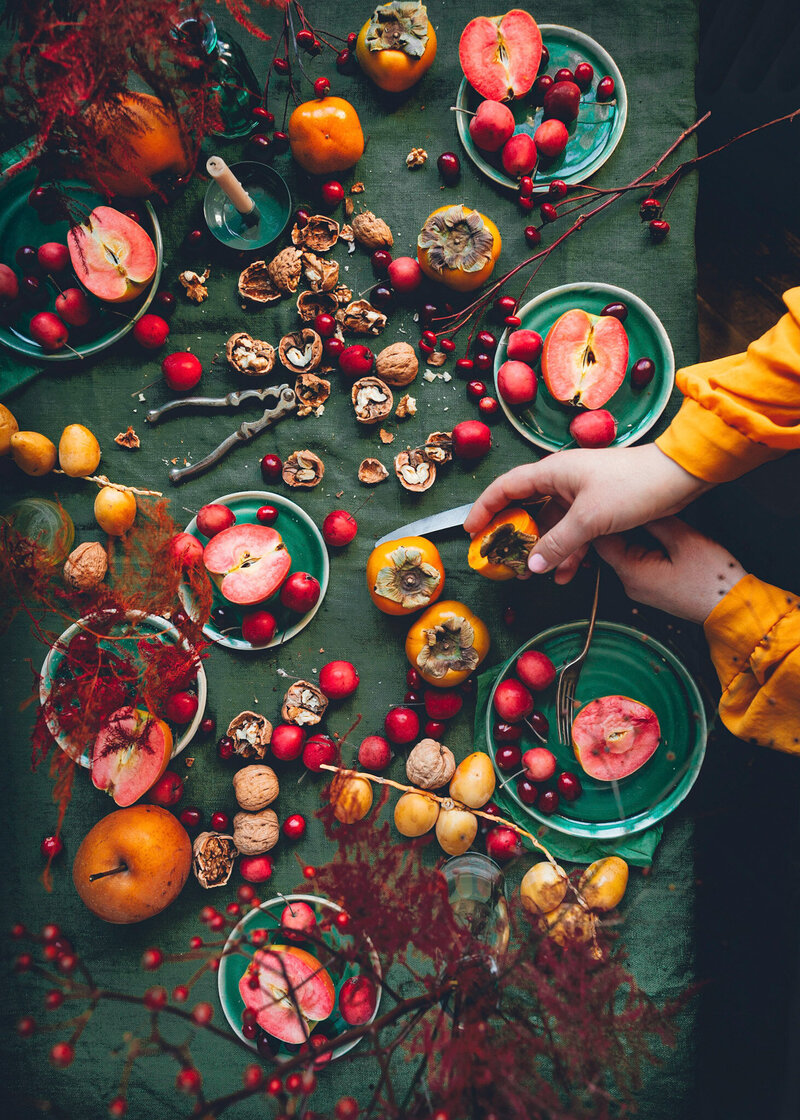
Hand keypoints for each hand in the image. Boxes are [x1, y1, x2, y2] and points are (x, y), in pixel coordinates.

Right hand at [463, 443, 709, 582]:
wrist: (680, 477)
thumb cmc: (632, 486)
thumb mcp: (591, 519)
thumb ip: (558, 543)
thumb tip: (531, 566)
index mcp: (553, 472)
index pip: (506, 487)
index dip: (485, 508)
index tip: (470, 531)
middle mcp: (563, 480)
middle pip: (528, 509)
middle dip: (517, 538)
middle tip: (504, 562)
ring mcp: (582, 494)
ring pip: (553, 525)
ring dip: (547, 551)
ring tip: (541, 577)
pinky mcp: (600, 507)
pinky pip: (575, 531)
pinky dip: (570, 551)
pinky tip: (569, 573)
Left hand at [594, 517, 746, 623]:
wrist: (731, 608)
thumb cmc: (713, 580)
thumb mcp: (684, 540)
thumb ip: (655, 521)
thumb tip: (636, 506)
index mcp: (632, 573)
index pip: (601, 541)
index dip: (606, 518)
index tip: (615, 500)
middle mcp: (629, 583)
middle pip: (611, 546)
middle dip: (621, 524)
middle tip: (635, 502)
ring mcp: (639, 587)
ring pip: (626, 552)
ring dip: (635, 534)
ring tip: (649, 514)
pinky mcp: (651, 587)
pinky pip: (639, 561)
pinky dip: (644, 545)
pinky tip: (658, 532)